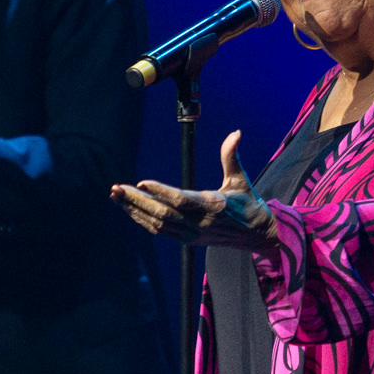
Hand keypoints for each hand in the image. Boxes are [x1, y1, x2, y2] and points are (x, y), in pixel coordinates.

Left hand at [111, 130, 277, 249]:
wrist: (257, 235)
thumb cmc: (248, 203)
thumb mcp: (240, 179)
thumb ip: (232, 157)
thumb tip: (236, 133)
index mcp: (213, 206)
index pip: (182, 200)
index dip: (161, 192)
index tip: (141, 182)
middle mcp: (199, 223)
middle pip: (163, 213)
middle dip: (137, 201)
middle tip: (116, 189)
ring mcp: (192, 234)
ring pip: (157, 224)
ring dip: (134, 210)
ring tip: (116, 196)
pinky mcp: (187, 240)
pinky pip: (159, 230)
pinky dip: (142, 219)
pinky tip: (129, 208)